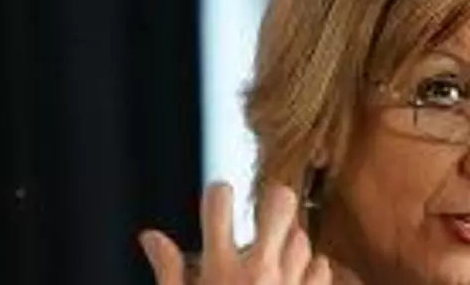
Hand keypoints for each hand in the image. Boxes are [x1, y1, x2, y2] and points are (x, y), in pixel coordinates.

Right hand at [139, 182, 331, 284]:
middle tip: (262, 219)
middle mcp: (257, 269)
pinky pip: (320, 265)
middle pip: (280, 202)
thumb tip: (150, 236)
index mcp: (219, 269)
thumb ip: (169, 271)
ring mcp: (288, 283)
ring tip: (272, 262)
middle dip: (272, 201)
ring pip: (302, 234)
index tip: (218, 203)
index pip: (219, 200)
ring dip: (288, 241)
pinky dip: (308, 268)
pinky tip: (291, 281)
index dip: (218, 194)